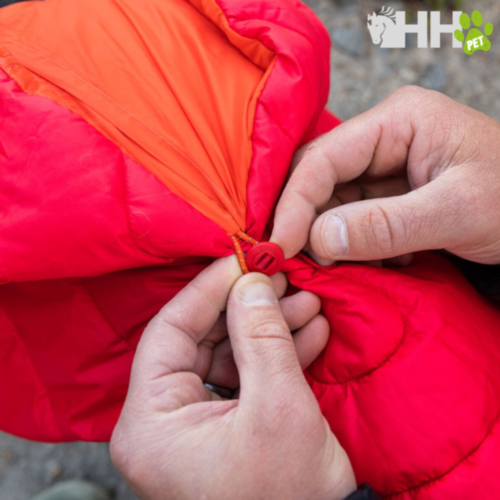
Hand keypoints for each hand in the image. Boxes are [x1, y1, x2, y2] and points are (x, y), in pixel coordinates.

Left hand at [110, 257, 355, 499]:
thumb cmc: (288, 499)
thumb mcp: (278, 408)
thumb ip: (262, 337)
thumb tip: (252, 282)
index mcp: (151, 422)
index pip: (169, 330)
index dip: (208, 289)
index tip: (244, 260)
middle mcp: (163, 422)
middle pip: (201, 340)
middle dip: (248, 307)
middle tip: (283, 280)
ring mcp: (194, 425)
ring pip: (228, 355)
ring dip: (269, 328)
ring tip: (307, 303)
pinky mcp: (224, 427)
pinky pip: (245, 377)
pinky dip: (276, 354)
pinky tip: (309, 332)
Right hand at [271, 86, 499, 264]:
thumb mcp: (457, 211)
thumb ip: (386, 225)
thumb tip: (319, 240)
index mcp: (398, 121)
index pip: (323, 159)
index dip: (294, 204)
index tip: (279, 248)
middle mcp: (383, 138)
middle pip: (319, 178)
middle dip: (306, 221)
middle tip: (297, 262)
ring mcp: (385, 167)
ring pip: (332, 203)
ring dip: (331, 239)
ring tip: (348, 267)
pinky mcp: (389, 195)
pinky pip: (352, 220)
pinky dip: (353, 246)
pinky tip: (375, 263)